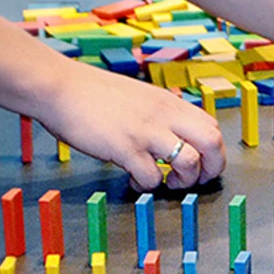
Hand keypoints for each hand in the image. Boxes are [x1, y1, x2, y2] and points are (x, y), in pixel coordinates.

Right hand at [34, 60, 225, 190]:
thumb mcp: (140, 97)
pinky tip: (132, 180)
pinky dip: (146, 186)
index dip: (212, 151)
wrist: (60, 87)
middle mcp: (165, 115)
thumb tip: (174, 135)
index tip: (199, 163)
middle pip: (213, 143)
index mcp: (170, 103)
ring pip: (189, 162)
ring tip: (165, 182)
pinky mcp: (125, 147)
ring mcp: (146, 131)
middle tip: (193, 180)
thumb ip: (161, 114)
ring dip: (182, 181)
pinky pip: (151, 177)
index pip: (212, 127)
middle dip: (211, 168)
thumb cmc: (94, 94)